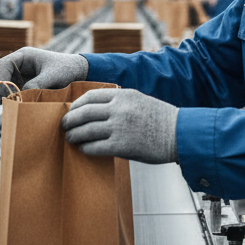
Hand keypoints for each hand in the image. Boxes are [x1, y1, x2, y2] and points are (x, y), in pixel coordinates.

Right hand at [0, 48, 89, 102]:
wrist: (76, 71)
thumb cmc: (65, 69)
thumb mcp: (53, 76)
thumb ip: (37, 84)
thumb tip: (20, 95)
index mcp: (25, 56)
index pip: (4, 64)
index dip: (0, 77)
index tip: (3, 91)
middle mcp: (19, 63)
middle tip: (0, 100)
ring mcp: (19, 73)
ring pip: (0, 81)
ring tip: (3, 103)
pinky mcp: (21, 82)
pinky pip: (8, 88)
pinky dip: (6, 95)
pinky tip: (10, 103)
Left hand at [61, 89, 177, 163]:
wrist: (179, 134)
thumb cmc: (160, 119)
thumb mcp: (139, 100)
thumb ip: (119, 102)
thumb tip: (97, 111)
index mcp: (123, 94)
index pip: (91, 96)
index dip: (76, 104)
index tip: (71, 110)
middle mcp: (119, 109)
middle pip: (84, 112)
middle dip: (70, 120)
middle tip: (64, 126)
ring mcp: (120, 127)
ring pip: (86, 130)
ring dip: (74, 136)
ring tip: (70, 139)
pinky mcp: (122, 146)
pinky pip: (95, 147)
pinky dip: (86, 148)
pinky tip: (84, 149)